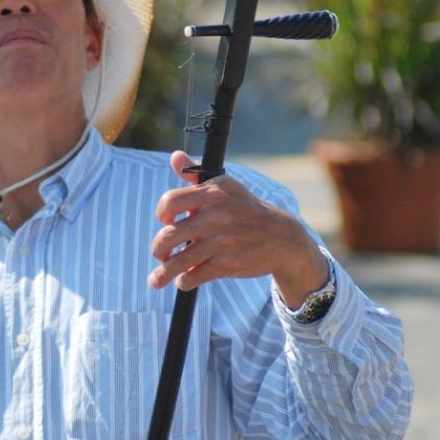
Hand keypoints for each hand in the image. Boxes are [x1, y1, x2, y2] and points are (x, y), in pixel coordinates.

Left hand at [148, 151, 327, 305]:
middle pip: (168, 235)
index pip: (170, 201)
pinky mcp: (227, 264)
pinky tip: (184, 281)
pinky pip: (194, 276)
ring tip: (156, 280)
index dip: (161, 213)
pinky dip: (185, 282)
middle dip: (158, 249)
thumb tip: (175, 157)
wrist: (283, 238)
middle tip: (161, 253)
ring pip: (178, 262)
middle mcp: (216, 217)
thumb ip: (195, 174)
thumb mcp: (226, 187)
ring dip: (163, 273)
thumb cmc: (246, 210)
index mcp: (213, 193)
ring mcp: (221, 242)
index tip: (165, 221)